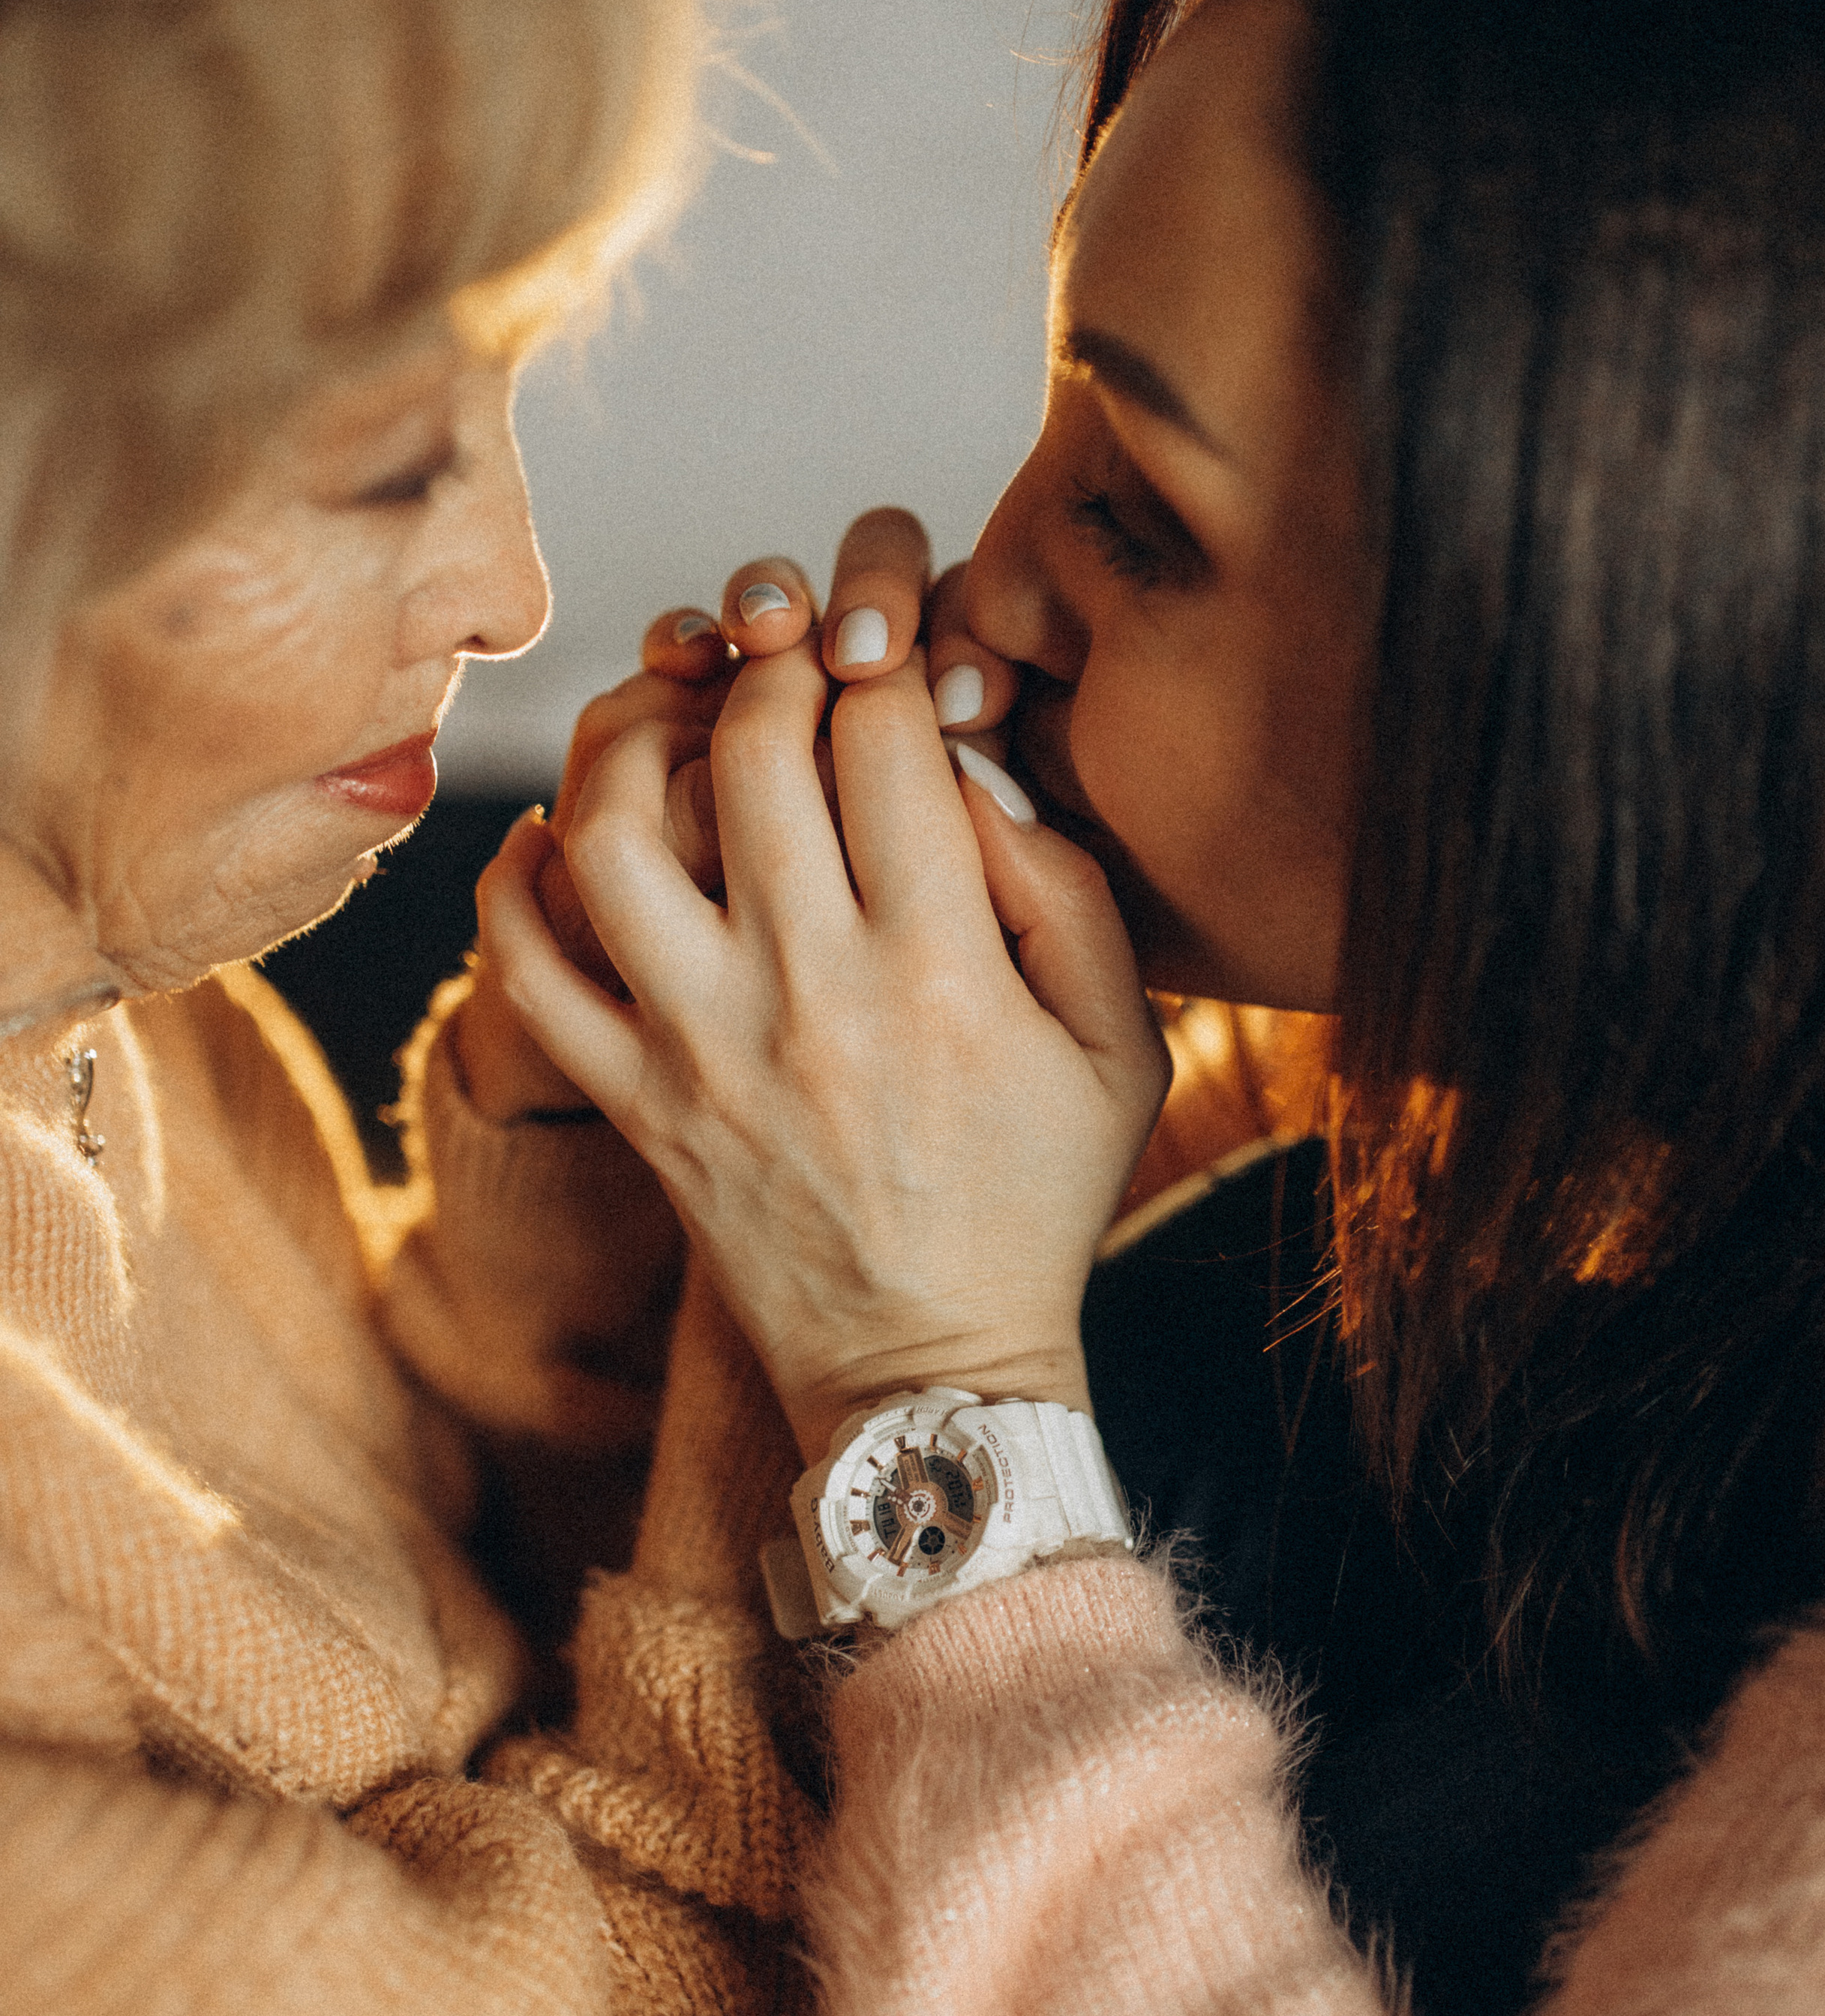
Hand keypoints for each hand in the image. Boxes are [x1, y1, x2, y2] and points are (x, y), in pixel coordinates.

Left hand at [477, 511, 1169, 1461]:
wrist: (929, 1370)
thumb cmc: (1035, 1200)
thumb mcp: (1118, 1047)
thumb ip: (1068, 893)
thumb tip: (967, 768)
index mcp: (942, 971)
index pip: (883, 740)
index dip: (885, 654)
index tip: (886, 645)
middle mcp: (809, 997)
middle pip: (750, 751)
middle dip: (773, 663)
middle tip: (788, 655)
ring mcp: (700, 1052)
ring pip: (612, 835)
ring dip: (629, 738)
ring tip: (672, 713)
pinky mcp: (631, 1105)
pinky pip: (527, 972)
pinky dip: (515, 880)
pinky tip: (552, 832)